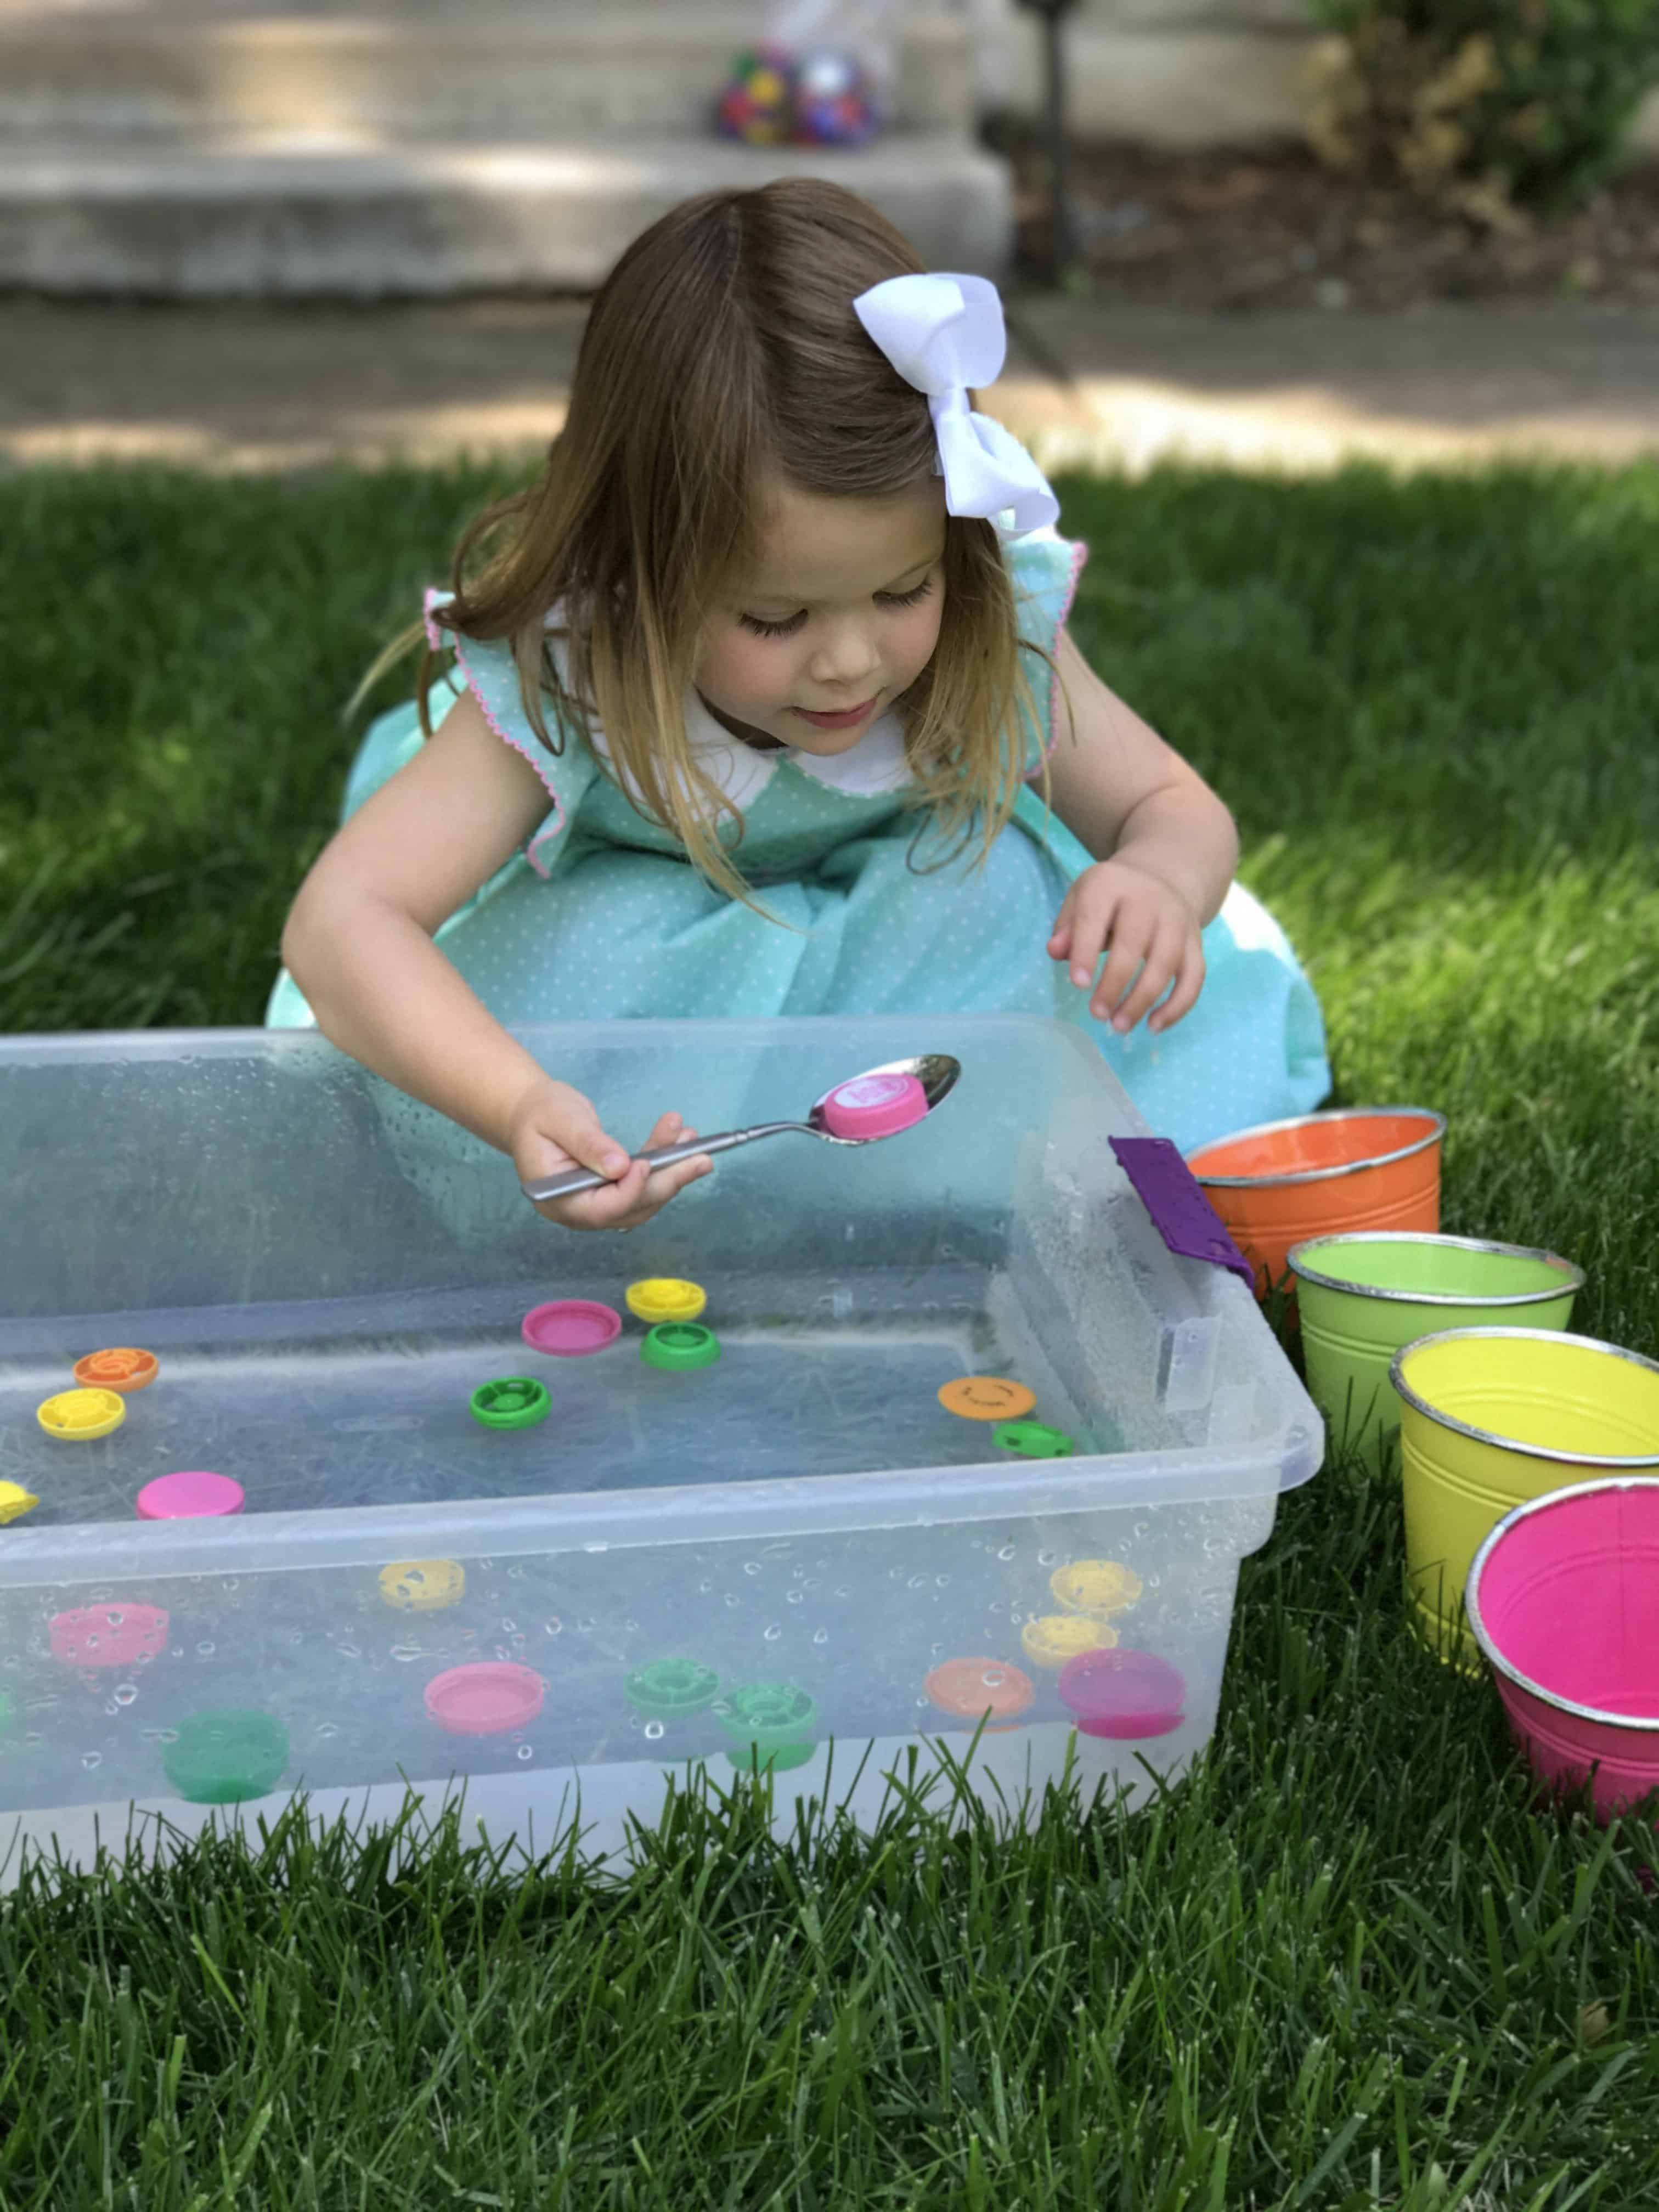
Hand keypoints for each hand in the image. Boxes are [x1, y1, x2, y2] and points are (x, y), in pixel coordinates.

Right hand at [508, 1077, 711, 1230]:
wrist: (531, 1113)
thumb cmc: (540, 1113)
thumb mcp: (559, 1120)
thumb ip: (587, 1144)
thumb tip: (620, 1167)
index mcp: (557, 1197)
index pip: (599, 1208)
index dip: (629, 1190)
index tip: (649, 1163)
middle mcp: (579, 1210)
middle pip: (630, 1208)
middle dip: (667, 1182)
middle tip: (700, 1159)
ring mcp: (596, 1204)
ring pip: (643, 1199)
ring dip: (673, 1174)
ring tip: (697, 1145)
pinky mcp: (611, 1193)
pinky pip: (642, 1188)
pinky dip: (664, 1168)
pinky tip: (682, 1143)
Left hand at [1047, 858, 1205, 1034]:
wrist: (1160, 880)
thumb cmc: (1110, 899)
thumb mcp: (1082, 900)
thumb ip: (1066, 928)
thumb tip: (1055, 952)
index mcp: (1110, 884)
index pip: (1095, 918)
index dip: (1085, 952)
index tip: (1078, 985)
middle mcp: (1148, 899)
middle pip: (1134, 943)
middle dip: (1115, 983)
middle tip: (1097, 1014)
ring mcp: (1177, 921)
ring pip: (1166, 963)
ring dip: (1143, 1000)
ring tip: (1119, 1026)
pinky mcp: (1196, 943)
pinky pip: (1194, 977)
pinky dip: (1177, 1006)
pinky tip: (1153, 1026)